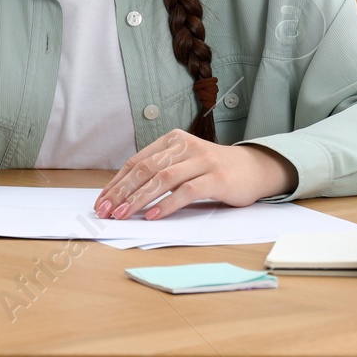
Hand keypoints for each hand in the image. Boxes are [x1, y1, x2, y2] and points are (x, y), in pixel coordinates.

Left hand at [92, 130, 297, 220]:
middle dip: (122, 191)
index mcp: (172, 140)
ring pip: (163, 179)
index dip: (117, 182)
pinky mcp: (217, 177)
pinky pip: (187, 191)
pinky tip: (153, 216)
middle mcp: (185, 146)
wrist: (254, 169)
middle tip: (107, 210)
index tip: (102, 201)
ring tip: (124, 214)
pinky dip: (167, 204)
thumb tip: (124, 195)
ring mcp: (202, 161)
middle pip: (146, 169)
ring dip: (140, 199)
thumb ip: (160, 171)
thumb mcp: (184, 164)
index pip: (137, 161)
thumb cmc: (213, 170)